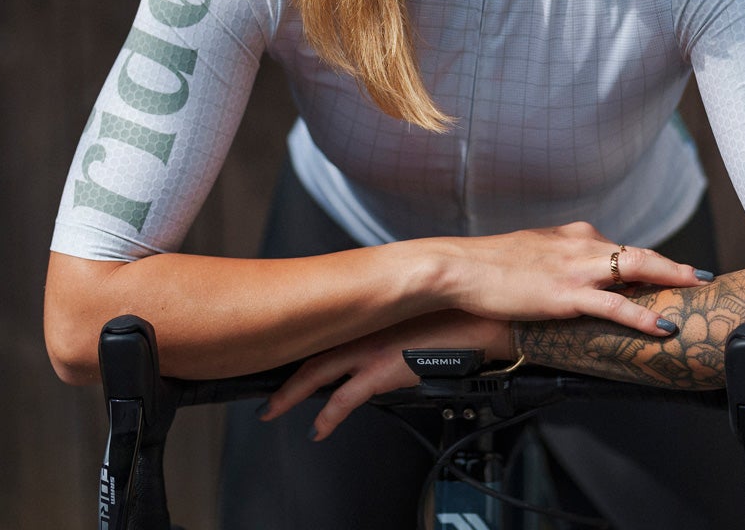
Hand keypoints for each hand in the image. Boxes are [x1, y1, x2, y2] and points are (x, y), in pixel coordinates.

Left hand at [260, 309, 511, 439]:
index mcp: (370, 314)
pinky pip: (344, 399)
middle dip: (283, 372)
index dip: (300, 342)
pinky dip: (327, 416)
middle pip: (310, 351)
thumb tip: (380, 339)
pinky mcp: (382, 370)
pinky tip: (318, 429)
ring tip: (273, 409)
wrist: (480, 324)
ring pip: (317, 373)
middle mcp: (364, 328)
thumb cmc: (456, 320)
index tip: (283, 351)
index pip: (323, 328)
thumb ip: (388, 326)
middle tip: (264, 389)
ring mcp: (370, 348)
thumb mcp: (413, 318)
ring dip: (291, 393)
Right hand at [431, 221, 709, 336]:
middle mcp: (581, 245)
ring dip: (671, 279)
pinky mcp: (566, 294)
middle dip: (674, 267)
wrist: (459, 268)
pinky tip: (662, 325)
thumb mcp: (532, 252)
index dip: (650, 261)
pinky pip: (614, 307)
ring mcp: (576, 269)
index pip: (620, 248)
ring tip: (697, 290)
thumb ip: (558, 258)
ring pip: (636, 270)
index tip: (672, 270)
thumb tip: (571, 273)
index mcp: (573, 236)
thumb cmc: (489, 265)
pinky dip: (642, 315)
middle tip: (702, 277)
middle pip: (639, 254)